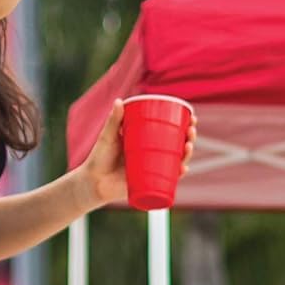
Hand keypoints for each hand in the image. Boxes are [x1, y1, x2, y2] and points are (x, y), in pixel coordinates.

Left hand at [77, 100, 198, 210]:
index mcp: (148, 142)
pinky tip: (184, 168)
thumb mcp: (108, 136)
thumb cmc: (99, 158)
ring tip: (188, 146)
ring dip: (187, 154)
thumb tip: (119, 101)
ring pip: (176, 162)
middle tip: (191, 131)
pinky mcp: (150, 184)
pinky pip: (169, 180)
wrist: (93, 182)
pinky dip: (178, 175)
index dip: (184, 125)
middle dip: (190, 138)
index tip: (192, 117)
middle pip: (178, 146)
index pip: (171, 132)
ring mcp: (154, 170)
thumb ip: (113, 120)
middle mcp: (154, 156)